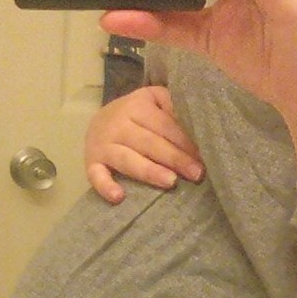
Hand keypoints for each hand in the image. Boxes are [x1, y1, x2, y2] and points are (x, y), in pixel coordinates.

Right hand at [85, 86, 204, 203]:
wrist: (100, 119)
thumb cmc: (138, 113)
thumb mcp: (155, 100)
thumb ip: (173, 106)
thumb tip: (199, 124)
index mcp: (137, 105)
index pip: (165, 125)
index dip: (185, 141)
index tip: (205, 157)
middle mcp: (118, 123)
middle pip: (150, 143)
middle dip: (175, 158)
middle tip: (197, 174)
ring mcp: (103, 144)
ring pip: (128, 159)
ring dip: (149, 171)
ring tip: (171, 182)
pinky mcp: (91, 162)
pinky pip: (96, 175)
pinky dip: (105, 186)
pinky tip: (119, 197)